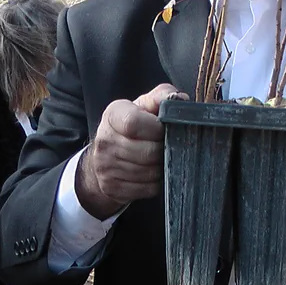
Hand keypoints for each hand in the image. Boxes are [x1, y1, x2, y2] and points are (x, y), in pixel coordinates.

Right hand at [75, 83, 185, 219]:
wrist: (107, 153)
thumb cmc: (133, 124)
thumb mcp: (145, 105)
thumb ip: (162, 96)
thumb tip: (181, 99)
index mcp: (112, 115)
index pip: (134, 123)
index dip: (156, 129)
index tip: (164, 129)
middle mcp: (104, 140)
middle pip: (146, 152)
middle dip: (164, 150)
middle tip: (168, 146)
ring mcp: (105, 166)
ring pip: (149, 172)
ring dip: (162, 167)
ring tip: (162, 158)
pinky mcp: (112, 187)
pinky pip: (147, 188)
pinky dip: (157, 182)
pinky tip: (155, 172)